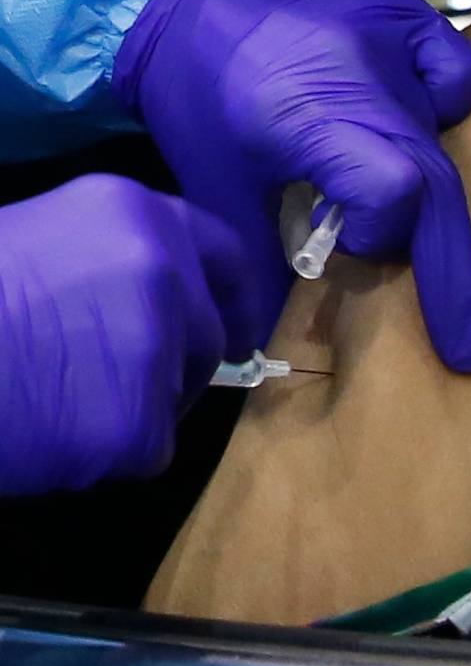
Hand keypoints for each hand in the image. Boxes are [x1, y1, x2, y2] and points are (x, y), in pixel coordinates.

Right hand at [0, 175, 246, 494]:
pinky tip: (56, 432)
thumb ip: (113, 254)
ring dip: (137, 404)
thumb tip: (149, 293)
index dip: (228, 296)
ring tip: (63, 398)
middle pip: (208, 332)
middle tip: (115, 379)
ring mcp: (157, 345)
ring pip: (178, 392)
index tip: (230, 326)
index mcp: (139, 212)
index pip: (224, 252)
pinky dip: (112, 453)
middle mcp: (164, 269)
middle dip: (177, 361)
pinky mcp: (139, 420)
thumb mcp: (45, 235)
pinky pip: (148, 446)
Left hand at [113, 0, 470, 372]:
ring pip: (449, 133)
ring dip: (432, 182)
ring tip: (394, 191)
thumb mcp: (216, 185)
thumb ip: (259, 261)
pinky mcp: (407, 14)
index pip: (396, 191)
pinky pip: (458, 76)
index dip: (385, 237)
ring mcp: (395, 36)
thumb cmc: (198, 93)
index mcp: (314, 115)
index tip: (346, 249)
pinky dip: (449, 109)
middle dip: (456, 273)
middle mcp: (368, 73)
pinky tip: (417, 121)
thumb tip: (267, 343)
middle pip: (439, 181)